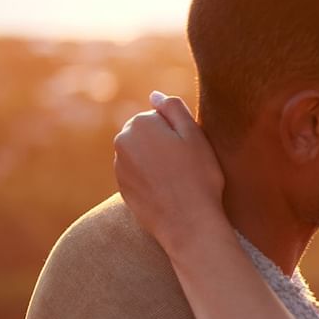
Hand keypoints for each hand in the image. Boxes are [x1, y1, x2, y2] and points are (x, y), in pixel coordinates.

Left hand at [113, 93, 225, 255]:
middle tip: (186, 166)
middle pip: (148, 135)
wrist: (188, 223)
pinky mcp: (122, 188)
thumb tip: (154, 95)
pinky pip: (139, 175)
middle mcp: (122, 142)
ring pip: (143, 155)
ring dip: (158, 163)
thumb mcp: (195, 135)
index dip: (179, 133)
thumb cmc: (198, 178)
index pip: (159, 118)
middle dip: (164, 145)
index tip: (190, 151)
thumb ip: (173, 109)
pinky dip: (152, 180)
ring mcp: (119, 167)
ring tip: (178, 181)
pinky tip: (169, 192)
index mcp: (140, 124)